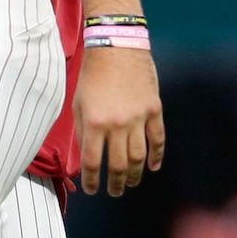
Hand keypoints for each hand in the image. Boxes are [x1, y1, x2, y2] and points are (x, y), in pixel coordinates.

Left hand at [75, 45, 166, 196]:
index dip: (92, 180)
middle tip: (114, 191)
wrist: (117, 45)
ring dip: (135, 174)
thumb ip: (83, 131)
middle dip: (115, 183)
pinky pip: (158, 138)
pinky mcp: (154, 109)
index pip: (92, 162)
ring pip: (138, 156)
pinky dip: (157, 155)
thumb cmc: (93, 74)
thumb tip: (86, 156)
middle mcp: (117, 124)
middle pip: (117, 165)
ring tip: (131, 183)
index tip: (92, 189)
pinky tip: (154, 167)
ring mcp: (138, 117)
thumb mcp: (78, 103)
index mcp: (95, 123)